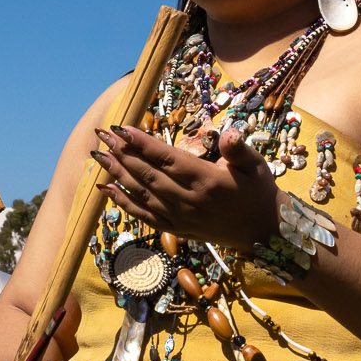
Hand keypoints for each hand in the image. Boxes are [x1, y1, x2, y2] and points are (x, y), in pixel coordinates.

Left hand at [91, 124, 277, 251]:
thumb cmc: (258, 191)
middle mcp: (189, 200)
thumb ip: (238, 149)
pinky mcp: (176, 229)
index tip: (121, 128)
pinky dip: (123, 202)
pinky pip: (144, 215)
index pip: (167, 158)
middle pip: (148, 174)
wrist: (262, 231)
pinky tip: (106, 188)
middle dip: (121, 153)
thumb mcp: (256, 165)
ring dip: (117, 173)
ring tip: (98, 156)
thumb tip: (228, 134)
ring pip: (141, 193)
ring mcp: (180, 217)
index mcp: (207, 180)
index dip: (141, 143)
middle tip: (101, 135)